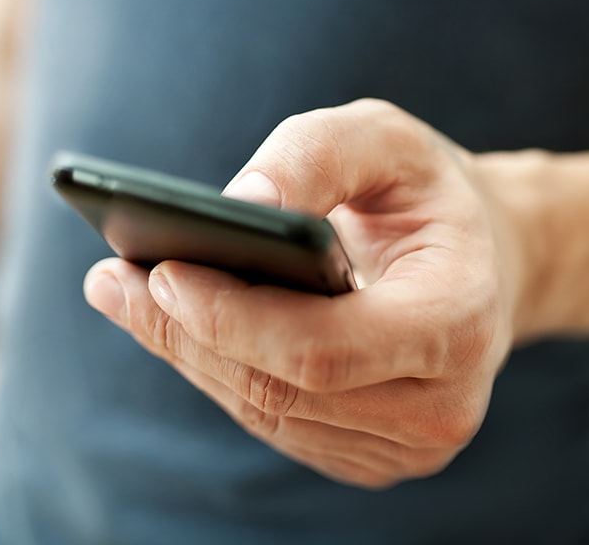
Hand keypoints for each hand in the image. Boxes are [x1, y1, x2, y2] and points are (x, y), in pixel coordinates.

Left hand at [84, 99, 528, 487]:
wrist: (478, 254)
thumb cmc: (427, 190)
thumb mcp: (386, 138)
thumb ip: (317, 154)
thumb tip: (239, 205)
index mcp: (457, 322)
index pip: (324, 348)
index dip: (233, 318)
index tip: (160, 272)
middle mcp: (439, 403)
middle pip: (280, 386)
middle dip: (183, 332)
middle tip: (111, 281)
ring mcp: (404, 441)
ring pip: (265, 408)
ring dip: (186, 352)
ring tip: (124, 295)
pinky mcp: (368, 450)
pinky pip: (272, 417)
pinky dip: (216, 368)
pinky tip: (176, 324)